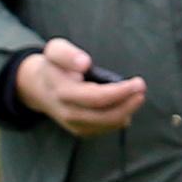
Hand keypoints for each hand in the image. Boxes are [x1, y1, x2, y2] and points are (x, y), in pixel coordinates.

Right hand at [12, 40, 148, 138]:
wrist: (39, 88)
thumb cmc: (53, 65)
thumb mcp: (55, 50)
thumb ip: (67, 54)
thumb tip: (84, 63)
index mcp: (63, 93)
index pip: (96, 98)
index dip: (120, 92)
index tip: (137, 83)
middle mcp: (69, 113)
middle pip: (105, 116)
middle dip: (128, 105)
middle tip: (142, 89)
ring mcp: (75, 125)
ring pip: (108, 125)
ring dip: (127, 111)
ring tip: (137, 95)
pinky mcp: (81, 131)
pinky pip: (106, 128)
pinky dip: (120, 118)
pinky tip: (127, 105)